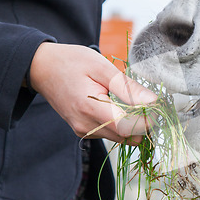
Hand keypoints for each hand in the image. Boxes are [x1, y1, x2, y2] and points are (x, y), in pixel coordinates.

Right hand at [29, 42, 156, 143]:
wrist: (41, 67)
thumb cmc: (72, 62)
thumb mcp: (102, 67)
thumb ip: (127, 87)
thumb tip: (153, 102)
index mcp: (90, 109)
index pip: (128, 128)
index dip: (148, 121)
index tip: (159, 108)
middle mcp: (85, 126)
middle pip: (126, 136)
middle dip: (143, 123)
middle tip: (151, 103)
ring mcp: (82, 131)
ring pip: (119, 137)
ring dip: (132, 124)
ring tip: (134, 102)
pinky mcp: (82, 131)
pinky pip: (109, 133)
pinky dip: (120, 124)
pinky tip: (119, 106)